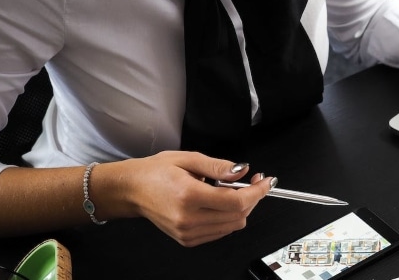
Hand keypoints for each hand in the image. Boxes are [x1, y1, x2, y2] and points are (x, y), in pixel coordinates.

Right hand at [112, 151, 273, 246]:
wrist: (131, 190)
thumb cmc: (155, 172)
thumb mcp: (188, 159)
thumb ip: (218, 166)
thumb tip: (242, 170)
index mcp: (189, 196)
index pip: (236, 201)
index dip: (257, 191)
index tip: (266, 181)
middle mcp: (189, 219)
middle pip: (238, 215)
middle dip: (253, 198)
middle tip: (253, 181)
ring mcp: (188, 232)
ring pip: (233, 225)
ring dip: (242, 208)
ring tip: (233, 190)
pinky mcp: (188, 240)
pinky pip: (221, 231)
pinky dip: (228, 218)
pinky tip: (220, 203)